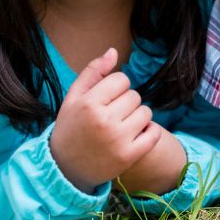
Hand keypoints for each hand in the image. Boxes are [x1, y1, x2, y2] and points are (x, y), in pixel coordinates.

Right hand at [50, 47, 160, 191]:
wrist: (65, 169)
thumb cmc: (71, 127)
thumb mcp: (74, 97)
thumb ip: (93, 71)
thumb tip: (114, 51)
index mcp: (89, 103)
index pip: (122, 79)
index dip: (116, 87)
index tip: (106, 99)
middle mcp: (104, 121)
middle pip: (135, 96)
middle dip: (126, 102)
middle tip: (112, 115)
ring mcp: (118, 140)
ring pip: (146, 112)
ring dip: (138, 117)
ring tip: (122, 125)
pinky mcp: (129, 156)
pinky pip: (154, 133)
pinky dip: (149, 131)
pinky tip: (135, 135)